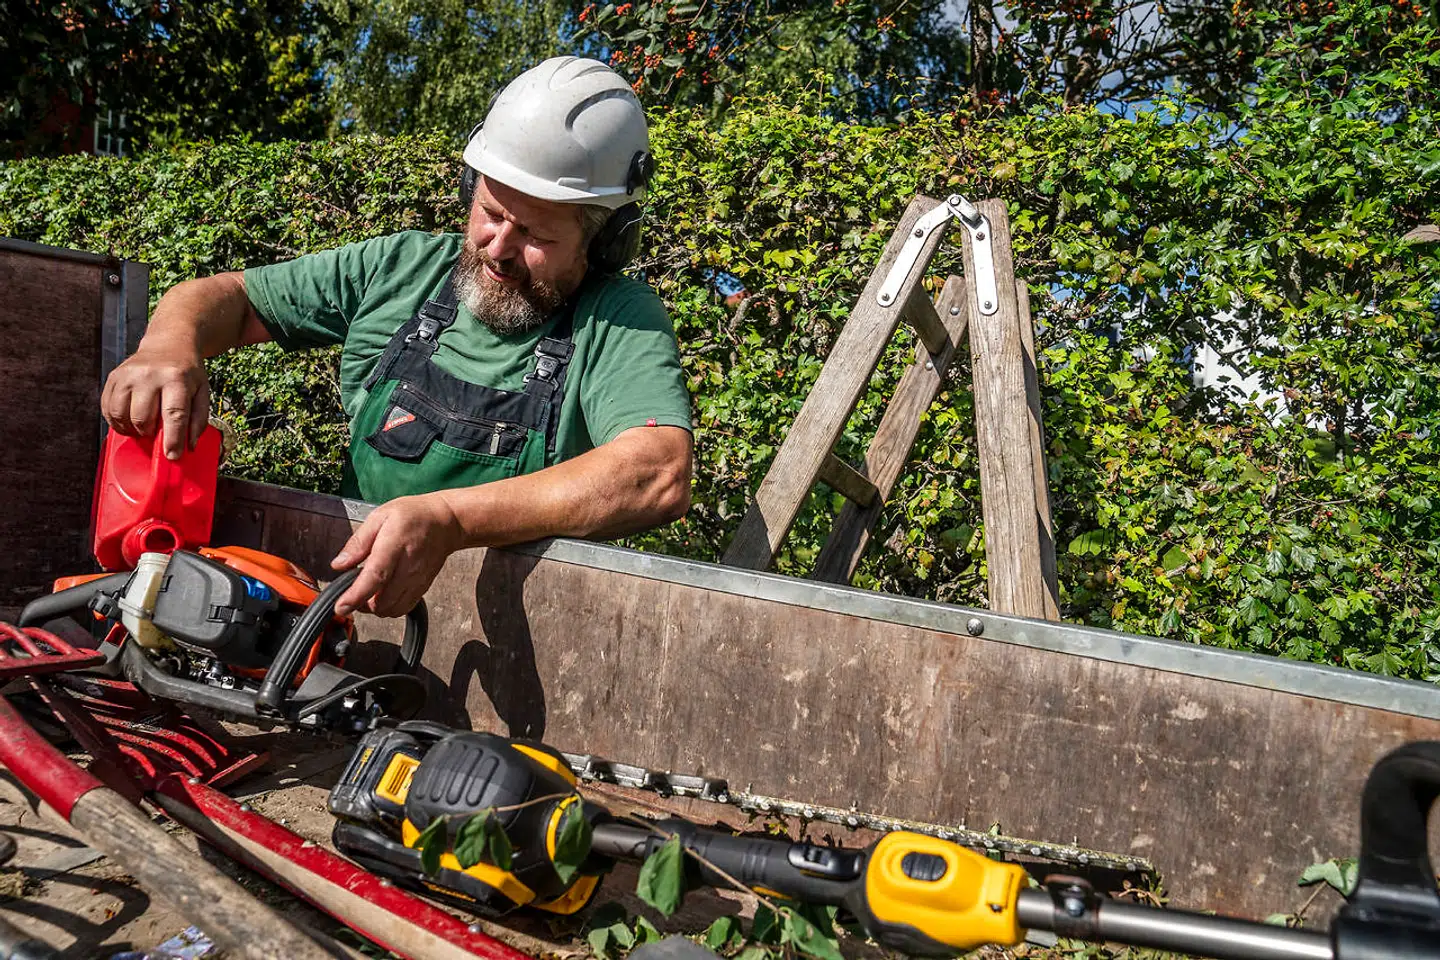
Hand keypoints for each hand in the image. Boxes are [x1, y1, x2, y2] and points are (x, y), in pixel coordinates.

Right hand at [100, 344, 210, 459]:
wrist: (169, 344)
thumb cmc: (187, 372)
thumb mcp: (202, 392)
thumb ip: (198, 420)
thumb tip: (189, 446)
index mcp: (176, 378)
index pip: (173, 414)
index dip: (172, 439)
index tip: (172, 456)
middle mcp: (149, 375)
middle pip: (143, 418)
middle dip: (150, 433)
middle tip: (157, 432)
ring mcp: (128, 375)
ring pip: (121, 415)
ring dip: (132, 429)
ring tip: (143, 426)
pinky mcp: (113, 377)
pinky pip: (108, 408)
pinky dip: (117, 421)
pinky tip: (129, 420)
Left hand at [331, 494, 463, 617]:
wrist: (445, 522)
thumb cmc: (413, 516)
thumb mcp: (380, 517)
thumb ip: (358, 542)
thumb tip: (339, 564)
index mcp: (394, 545)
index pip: (375, 577)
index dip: (356, 595)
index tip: (341, 606)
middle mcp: (409, 567)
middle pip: (382, 601)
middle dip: (361, 603)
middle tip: (352, 590)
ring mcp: (418, 579)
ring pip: (392, 609)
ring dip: (375, 607)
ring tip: (368, 592)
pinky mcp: (423, 587)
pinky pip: (404, 608)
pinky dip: (389, 607)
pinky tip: (384, 593)